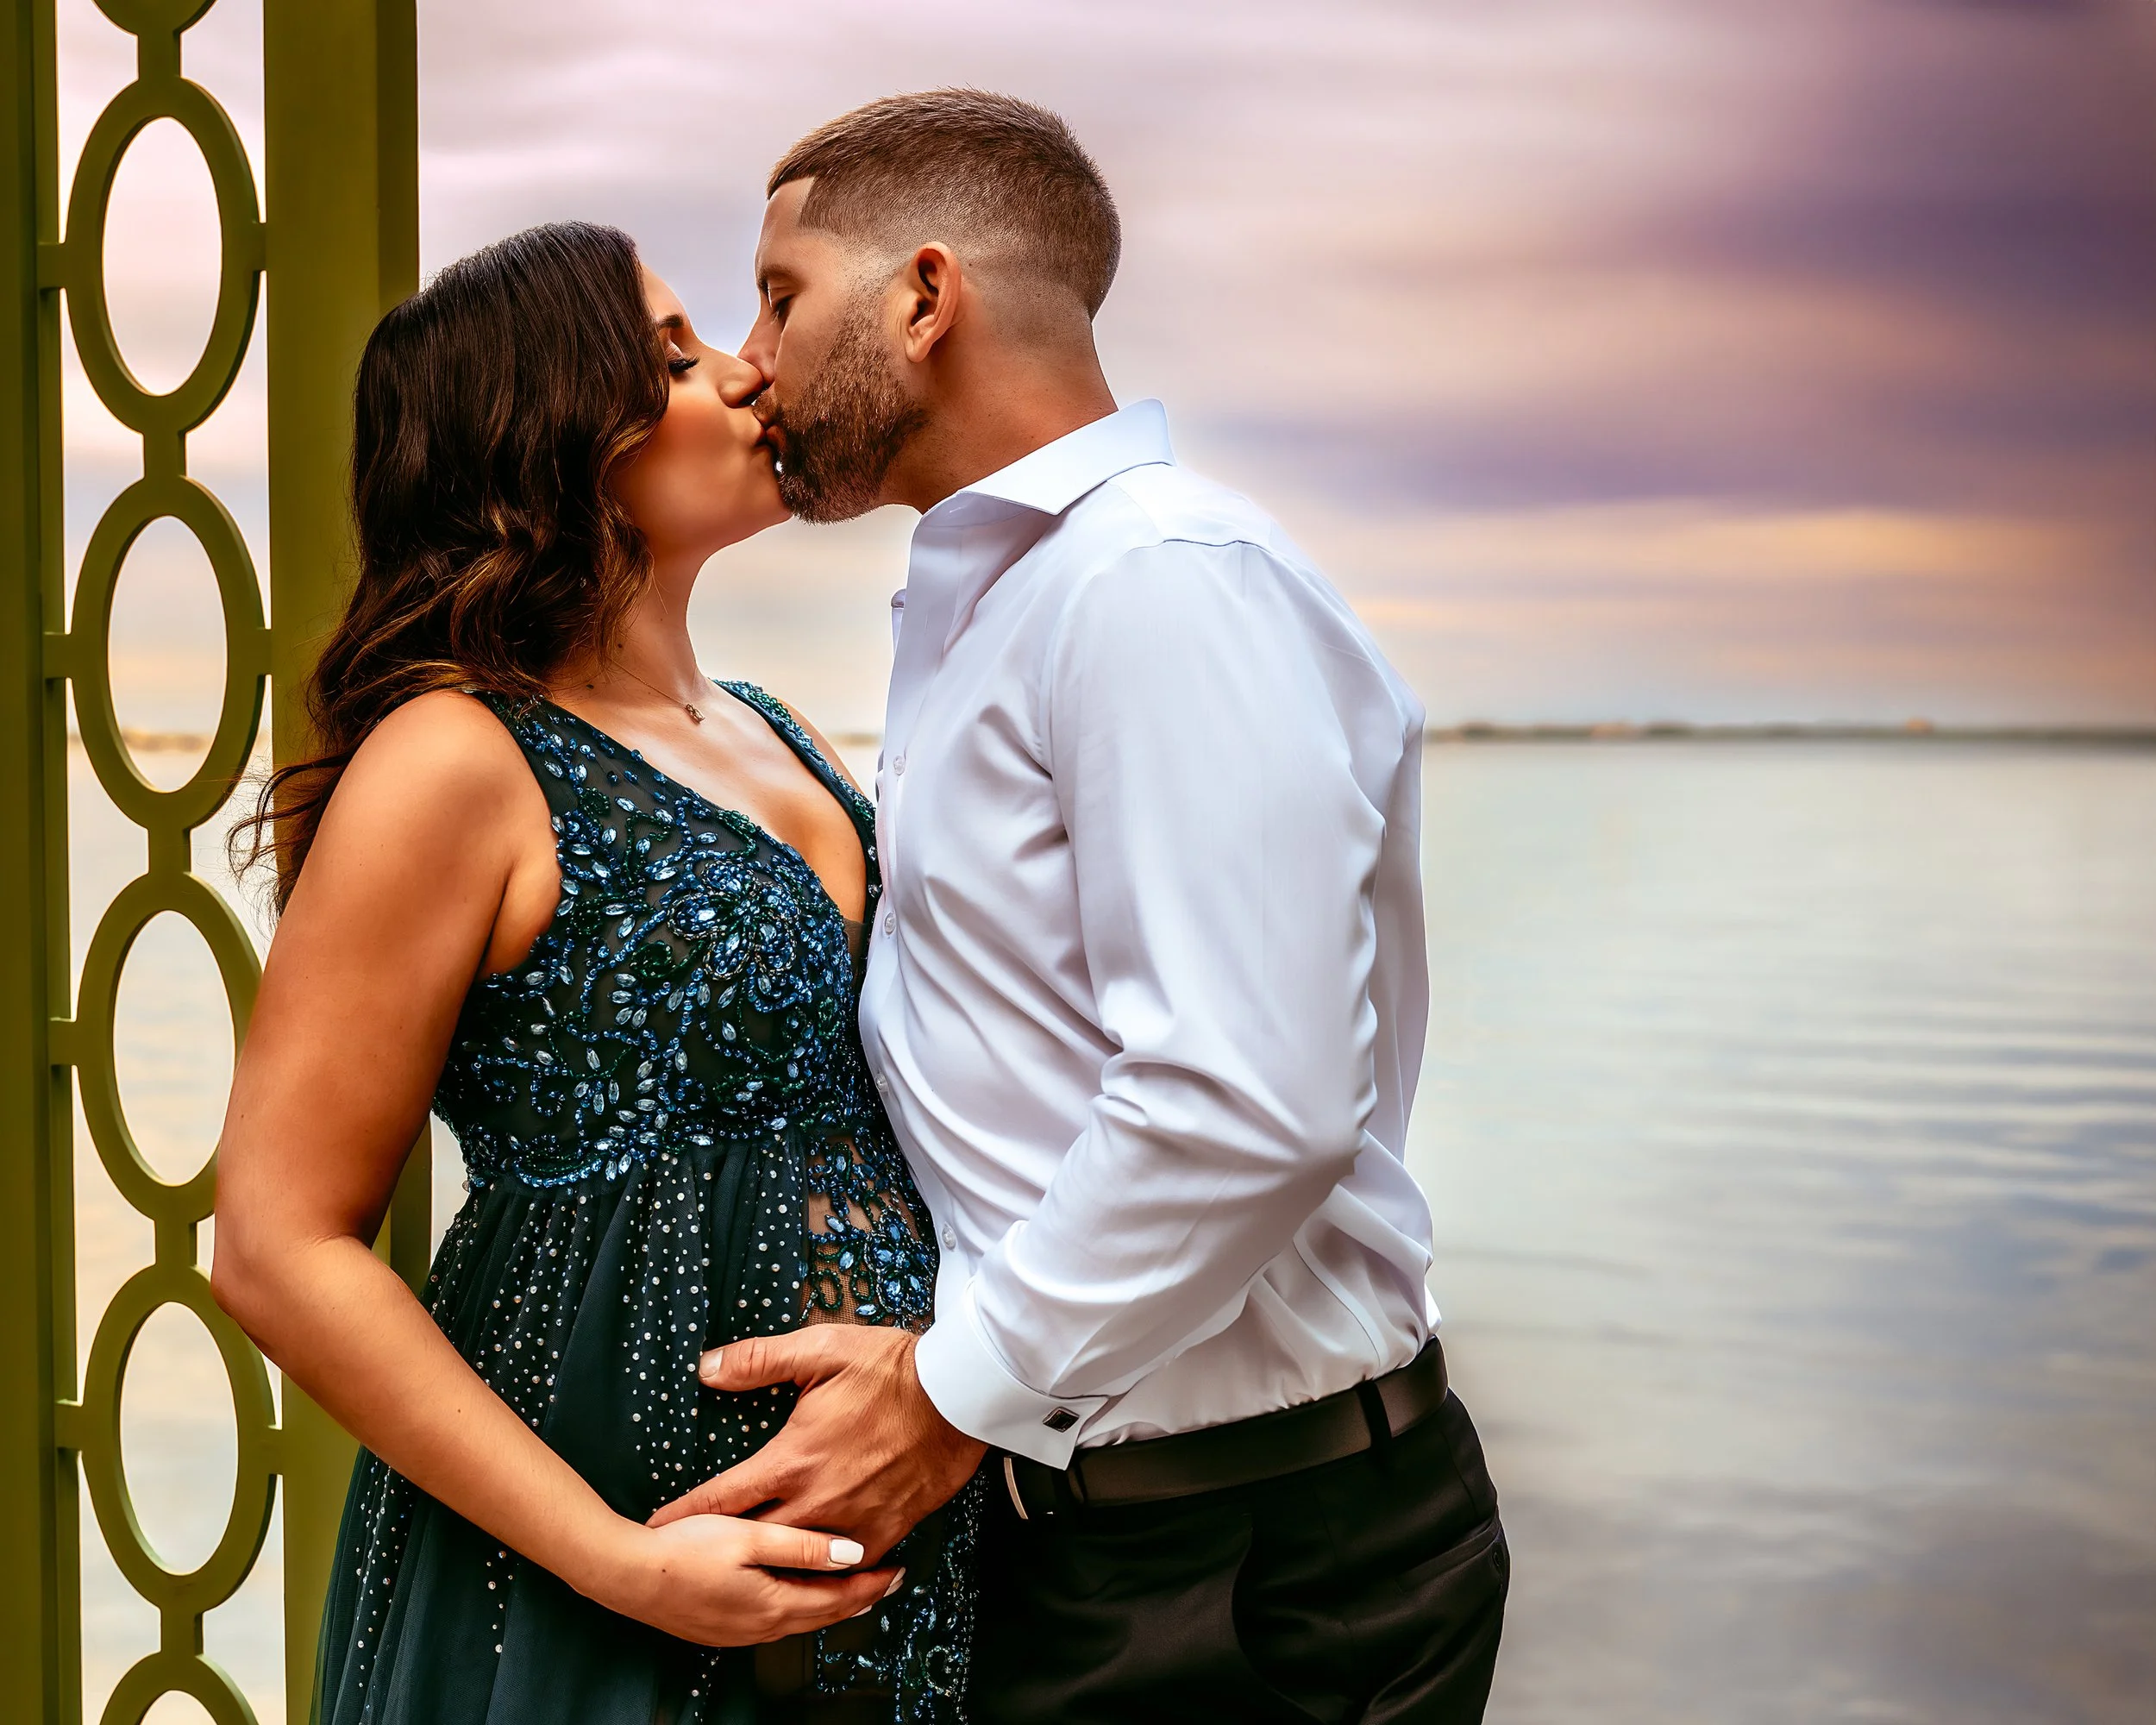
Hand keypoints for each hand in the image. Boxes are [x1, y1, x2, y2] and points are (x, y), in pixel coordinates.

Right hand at [588, 1512, 901, 1646]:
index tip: (900, 1570)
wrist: (627, 1576)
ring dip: (831, 1604)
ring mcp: (741, 1632)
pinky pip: (777, 1620)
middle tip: (890, 1581)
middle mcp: (762, 1626)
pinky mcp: (723, 1628)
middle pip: (825, 1614)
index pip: (838, 1598)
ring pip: (802, 1619)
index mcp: (774, 1604)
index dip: (872, 1584)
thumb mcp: (748, 1537)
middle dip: (861, 1597)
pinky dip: (802, 1607)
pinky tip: (801, 1595)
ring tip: (855, 1587)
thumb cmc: (683, 1551)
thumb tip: (851, 1552)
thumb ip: (801, 1545)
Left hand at [647, 1325, 986, 1562]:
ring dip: (772, 1571)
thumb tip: (706, 1369)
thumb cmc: (889, 1369)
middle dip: (722, 1554)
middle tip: (690, 1567)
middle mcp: (817, 1499)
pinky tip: (815, 1578)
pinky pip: (848, 1566)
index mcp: (792, 1458)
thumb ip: (758, 1360)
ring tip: (744, 1584)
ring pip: (801, 1563)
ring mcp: (853, 1520)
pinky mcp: (887, 1528)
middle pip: (756, 1543)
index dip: (687, 1515)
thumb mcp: (820, 1349)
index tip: (658, 1529)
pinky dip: (827, 1574)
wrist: (958, 1395)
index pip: (725, 1497)